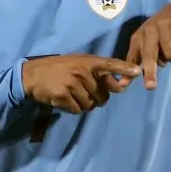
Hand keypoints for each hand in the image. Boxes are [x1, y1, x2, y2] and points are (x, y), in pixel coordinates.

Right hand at [22, 54, 139, 113]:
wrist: (32, 75)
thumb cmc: (59, 68)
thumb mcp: (78, 63)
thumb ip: (98, 72)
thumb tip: (119, 86)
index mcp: (88, 61)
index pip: (110, 64)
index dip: (124, 69)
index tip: (138, 72)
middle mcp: (82, 71)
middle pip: (103, 95)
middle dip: (98, 98)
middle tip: (86, 93)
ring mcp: (72, 84)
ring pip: (91, 104)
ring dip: (85, 104)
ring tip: (74, 95)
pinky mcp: (63, 96)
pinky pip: (78, 110)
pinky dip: (74, 108)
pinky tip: (66, 100)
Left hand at [126, 0, 170, 89]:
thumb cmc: (162, 31)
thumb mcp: (147, 43)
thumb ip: (137, 62)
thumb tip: (123, 84)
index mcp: (138, 37)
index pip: (133, 57)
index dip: (129, 72)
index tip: (122, 85)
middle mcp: (149, 31)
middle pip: (149, 56)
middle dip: (149, 72)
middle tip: (150, 87)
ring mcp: (164, 26)